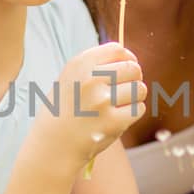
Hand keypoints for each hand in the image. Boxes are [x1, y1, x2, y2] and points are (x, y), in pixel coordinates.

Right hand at [35, 42, 144, 170]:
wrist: (53, 144)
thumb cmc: (65, 110)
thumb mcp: (71, 78)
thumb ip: (97, 66)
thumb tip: (131, 59)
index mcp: (80, 64)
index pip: (118, 49)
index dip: (128, 58)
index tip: (127, 68)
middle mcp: (91, 79)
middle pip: (133, 68)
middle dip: (134, 78)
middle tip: (125, 90)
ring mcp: (103, 101)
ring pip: (139, 89)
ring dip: (135, 97)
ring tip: (120, 105)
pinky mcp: (113, 122)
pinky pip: (139, 109)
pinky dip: (133, 113)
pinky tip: (118, 117)